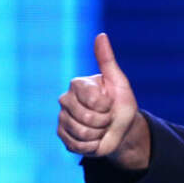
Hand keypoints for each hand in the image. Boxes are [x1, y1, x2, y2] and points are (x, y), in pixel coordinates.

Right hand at [57, 33, 148, 167]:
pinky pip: (77, 146)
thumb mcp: (118, 82)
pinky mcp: (62, 136)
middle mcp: (65, 100)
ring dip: (99, 135)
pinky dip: (92, 147)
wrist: (121, 129)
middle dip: (105, 122)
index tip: (110, 103)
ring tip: (101, 128)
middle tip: (106, 118)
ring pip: (82, 133)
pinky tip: (94, 139)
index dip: (107, 106)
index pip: (93, 100)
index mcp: (77, 85)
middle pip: (87, 118)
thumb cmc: (120, 103)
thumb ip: (107, 60)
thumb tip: (101, 35)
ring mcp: (62, 119)